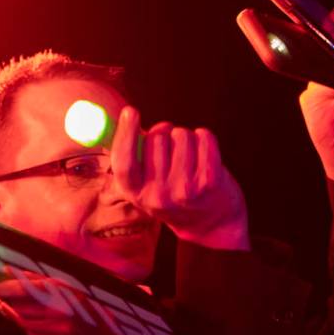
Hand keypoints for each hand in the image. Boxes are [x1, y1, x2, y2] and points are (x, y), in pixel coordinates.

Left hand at [0, 272, 135, 334]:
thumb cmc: (97, 305)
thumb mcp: (71, 283)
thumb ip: (40, 277)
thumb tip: (10, 269)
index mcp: (64, 289)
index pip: (25, 287)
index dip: (2, 287)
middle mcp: (60, 309)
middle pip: (20, 306)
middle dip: (1, 300)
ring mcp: (61, 330)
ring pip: (24, 322)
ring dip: (11, 315)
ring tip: (1, 306)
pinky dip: (25, 328)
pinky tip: (23, 322)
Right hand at [110, 107, 249, 250]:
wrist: (209, 223)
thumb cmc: (172, 191)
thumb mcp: (145, 182)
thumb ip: (135, 154)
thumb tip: (129, 117)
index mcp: (135, 193)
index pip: (123, 161)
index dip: (125, 133)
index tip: (131, 111)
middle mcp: (157, 196)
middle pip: (155, 139)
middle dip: (163, 133)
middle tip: (169, 145)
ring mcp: (184, 190)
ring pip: (181, 135)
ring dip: (185, 136)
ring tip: (188, 153)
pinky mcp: (209, 182)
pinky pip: (204, 139)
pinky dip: (204, 137)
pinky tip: (203, 148)